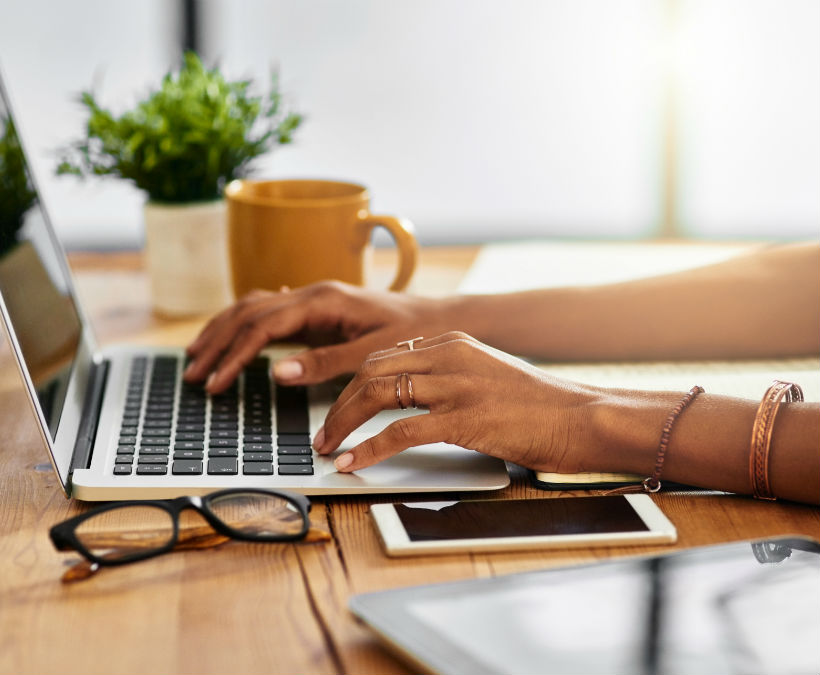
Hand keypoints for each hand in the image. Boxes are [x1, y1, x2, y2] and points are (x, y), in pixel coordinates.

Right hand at [184, 281, 460, 393]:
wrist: (439, 319)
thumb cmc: (412, 334)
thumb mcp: (372, 354)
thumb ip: (325, 362)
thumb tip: (277, 372)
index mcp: (323, 301)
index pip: (262, 326)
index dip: (234, 355)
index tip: (215, 383)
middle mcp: (312, 293)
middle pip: (247, 312)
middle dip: (216, 343)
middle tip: (192, 374)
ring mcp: (312, 299)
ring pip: (253, 307)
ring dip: (223, 331)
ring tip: (197, 356)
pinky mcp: (316, 310)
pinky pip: (268, 311)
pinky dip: (243, 324)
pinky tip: (231, 334)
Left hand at [313, 332, 603, 472]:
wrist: (583, 417)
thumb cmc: (538, 405)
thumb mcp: (486, 375)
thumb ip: (449, 378)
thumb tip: (409, 400)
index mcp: (452, 342)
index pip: (384, 357)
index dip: (351, 384)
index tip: (335, 407)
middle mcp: (449, 355)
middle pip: (371, 371)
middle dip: (338, 404)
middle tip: (323, 433)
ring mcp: (456, 384)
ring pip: (377, 394)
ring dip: (344, 424)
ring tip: (328, 447)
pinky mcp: (465, 417)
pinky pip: (401, 431)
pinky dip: (369, 448)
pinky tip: (354, 461)